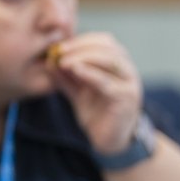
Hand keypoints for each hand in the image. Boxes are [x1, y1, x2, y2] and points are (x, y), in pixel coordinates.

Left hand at [50, 32, 143, 154]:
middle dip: (81, 46)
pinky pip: (107, 82)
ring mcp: (130, 84)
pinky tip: (74, 70)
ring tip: (63, 61)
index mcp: (119, 65)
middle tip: (58, 51)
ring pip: (110, 60)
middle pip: (108, 46)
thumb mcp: (77, 91)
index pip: (104, 41)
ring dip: (84, 56)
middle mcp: (128, 71)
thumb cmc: (97, 113)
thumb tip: (49, 59)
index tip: (58, 45)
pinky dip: (89, 73)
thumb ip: (66, 76)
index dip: (82, 40)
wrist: (110, 140)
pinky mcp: (126, 98)